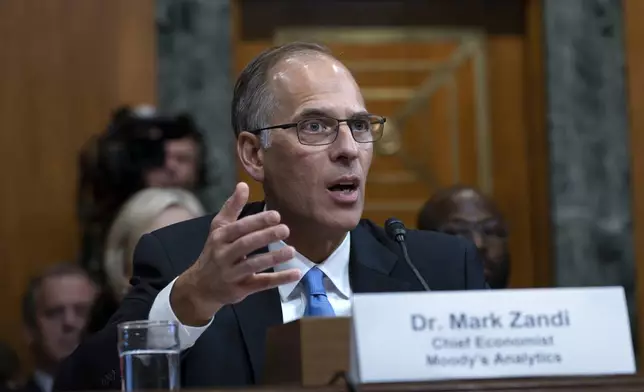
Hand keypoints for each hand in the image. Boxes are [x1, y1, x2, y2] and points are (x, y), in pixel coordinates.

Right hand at [171, 182, 299, 325]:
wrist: (200, 287)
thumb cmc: (214, 252)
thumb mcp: (218, 229)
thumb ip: (232, 207)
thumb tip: (243, 184)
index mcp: (219, 237)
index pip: (238, 228)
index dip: (257, 221)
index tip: (276, 215)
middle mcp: (223, 255)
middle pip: (245, 245)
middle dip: (265, 236)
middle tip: (286, 229)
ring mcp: (231, 274)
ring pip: (252, 265)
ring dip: (273, 258)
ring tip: (292, 251)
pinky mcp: (240, 289)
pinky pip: (261, 283)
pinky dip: (279, 279)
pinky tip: (295, 273)